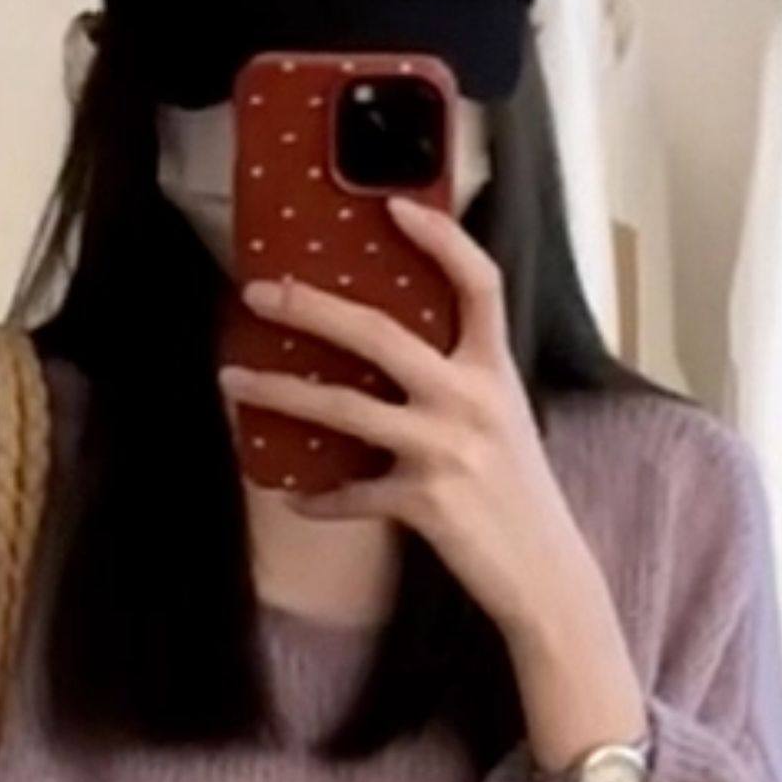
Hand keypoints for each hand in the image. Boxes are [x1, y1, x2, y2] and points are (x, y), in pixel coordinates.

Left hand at [218, 197, 645, 751]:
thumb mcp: (504, 421)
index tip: (394, 207)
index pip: (479, 283)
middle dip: (312, 307)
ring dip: (281, 392)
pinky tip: (292, 497)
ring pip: (346, 410)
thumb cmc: (521, 495)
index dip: (440, 239)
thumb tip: (394, 353)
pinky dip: (319, 498)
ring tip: (233, 379)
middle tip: (260, 291)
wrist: (547, 575)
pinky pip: (353, 494)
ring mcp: (446, 450)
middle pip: (382, 334)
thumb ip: (461, 381)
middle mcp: (472, 400)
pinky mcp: (425, 503)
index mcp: (497, 370)